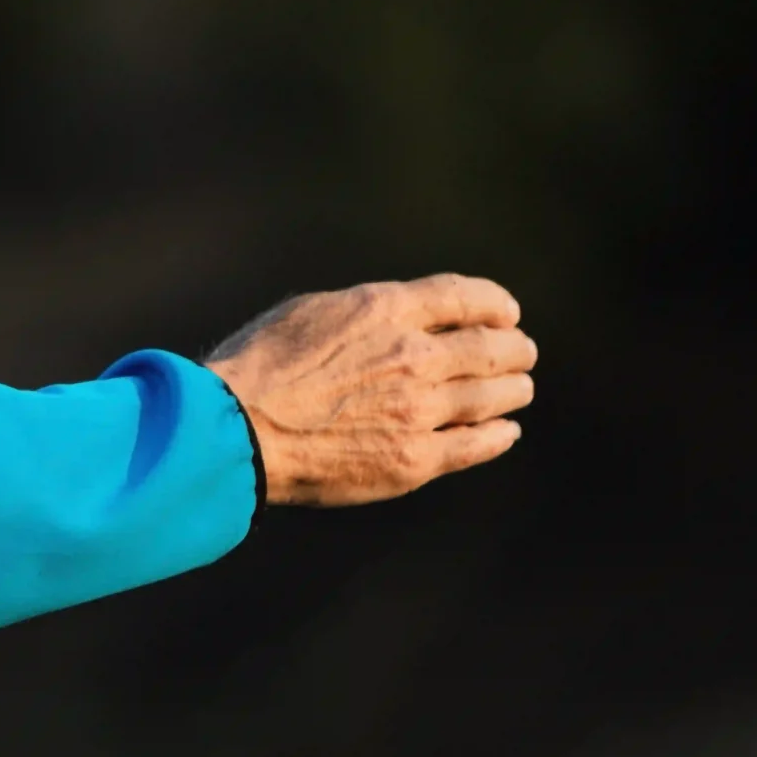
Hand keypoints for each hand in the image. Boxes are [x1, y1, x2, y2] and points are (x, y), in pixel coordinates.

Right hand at [205, 273, 537, 505]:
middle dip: (514, 348)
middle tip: (521, 353)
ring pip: (493, 396)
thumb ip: (365, 313)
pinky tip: (503, 432)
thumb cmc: (257, 368)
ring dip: (513, 390)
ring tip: (517, 390)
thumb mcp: (309, 312)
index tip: (506, 313)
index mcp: (385, 311)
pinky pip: (476, 444)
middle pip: (492, 347)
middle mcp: (412, 356)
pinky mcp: (413, 459)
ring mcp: (418, 409)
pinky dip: (498, 435)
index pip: (467, 298)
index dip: (496, 304)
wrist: (235, 430)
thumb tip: (398, 317)